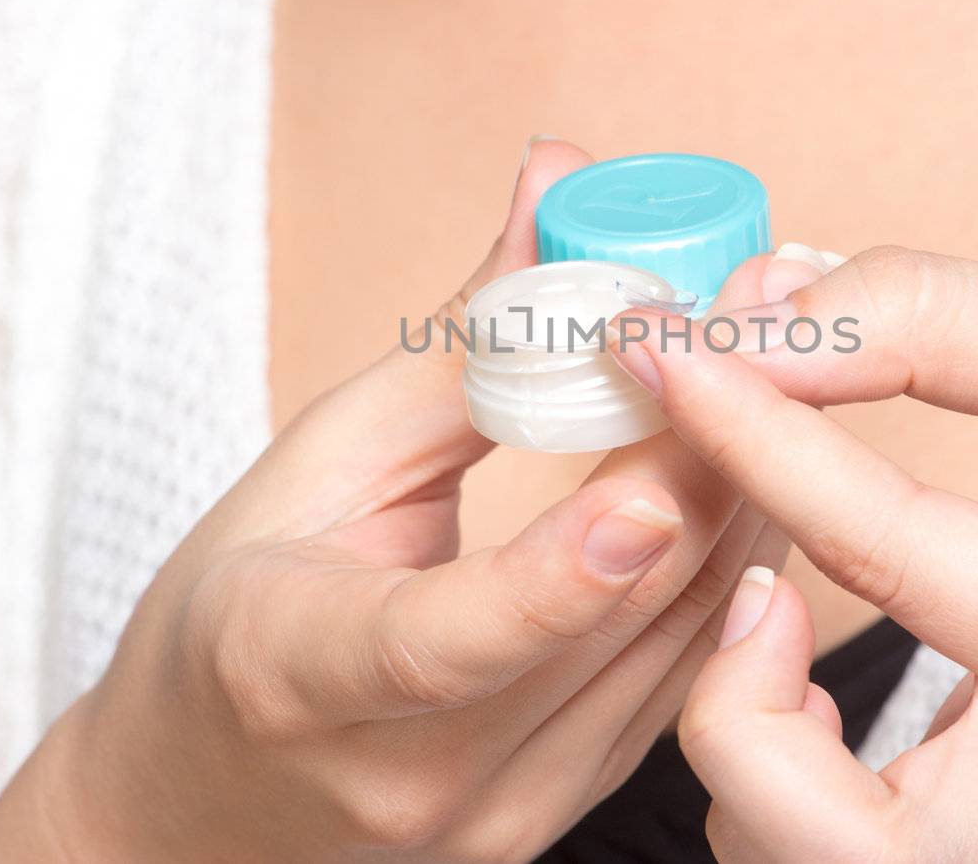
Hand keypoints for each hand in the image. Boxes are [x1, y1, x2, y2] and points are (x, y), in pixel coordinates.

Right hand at [0, 139, 783, 863]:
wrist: (209, 799)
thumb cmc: (238, 613)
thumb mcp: (317, 464)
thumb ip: (459, 339)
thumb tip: (554, 179)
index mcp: (305, 678)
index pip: (443, 643)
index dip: (556, 573)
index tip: (646, 485)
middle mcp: (419, 778)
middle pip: (609, 626)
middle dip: (702, 453)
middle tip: (754, 314)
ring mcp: (503, 816)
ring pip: (679, 650)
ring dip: (738, 495)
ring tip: (769, 364)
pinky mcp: (564, 812)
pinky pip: (683, 678)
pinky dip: (725, 563)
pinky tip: (747, 467)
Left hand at [612, 245, 977, 861]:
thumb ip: (918, 316)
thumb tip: (752, 314)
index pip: (885, 548)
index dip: (749, 429)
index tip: (667, 347)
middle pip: (847, 846)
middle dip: (737, 721)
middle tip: (740, 585)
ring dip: (746, 753)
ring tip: (755, 618)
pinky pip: (845, 837)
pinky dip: (777, 766)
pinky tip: (784, 663)